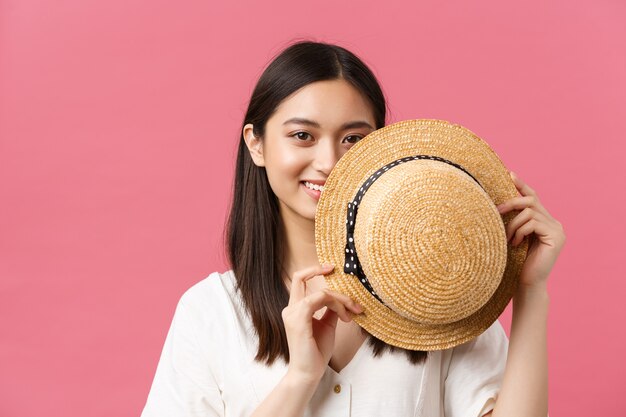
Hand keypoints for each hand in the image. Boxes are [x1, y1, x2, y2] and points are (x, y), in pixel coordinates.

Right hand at [281, 264, 362, 384]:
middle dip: (318, 270)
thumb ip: (330, 311)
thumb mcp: (327, 326)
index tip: (330, 269)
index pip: (300, 282)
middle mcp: (290, 309)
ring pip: (320, 292)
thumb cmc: (316, 352)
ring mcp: (292, 313)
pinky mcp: (299, 319)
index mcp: (295, 309)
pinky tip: (344, 316)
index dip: (313, 272)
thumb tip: (340, 300)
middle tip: (336, 269)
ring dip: (340, 298)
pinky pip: (320, 300)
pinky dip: (336, 304)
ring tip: (351, 311)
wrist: (308, 373)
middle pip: (299, 277)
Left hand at [496, 171, 566, 289]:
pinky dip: (520, 231)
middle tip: (495, 211)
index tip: (509, 173)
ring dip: (513, 224)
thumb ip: (513, 220)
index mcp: (544, 221)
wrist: (526, 284)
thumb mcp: (512, 236)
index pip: (533, 196)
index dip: (521, 185)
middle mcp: (554, 223)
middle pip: (531, 200)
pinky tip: (515, 244)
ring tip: (508, 239)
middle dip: (510, 202)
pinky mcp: (556, 237)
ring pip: (529, 212)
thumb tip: (497, 202)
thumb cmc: (515, 262)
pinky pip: (533, 223)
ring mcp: (557, 229)